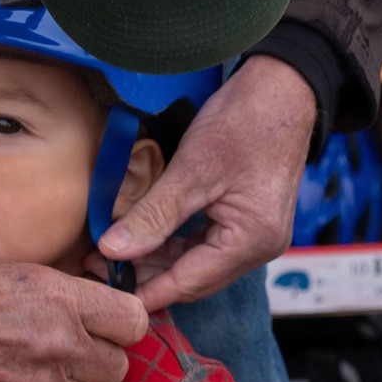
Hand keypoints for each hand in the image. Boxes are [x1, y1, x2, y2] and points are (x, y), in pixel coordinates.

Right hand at [0, 260, 149, 381]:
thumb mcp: (11, 270)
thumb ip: (62, 293)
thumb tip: (94, 310)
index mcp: (60, 299)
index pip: (134, 322)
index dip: (120, 322)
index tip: (104, 322)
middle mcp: (58, 345)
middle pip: (117, 367)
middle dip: (97, 357)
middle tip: (67, 346)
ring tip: (40, 368)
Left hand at [97, 55, 316, 312]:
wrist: (284, 89)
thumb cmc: (245, 121)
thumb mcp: (192, 169)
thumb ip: (153, 215)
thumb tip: (112, 250)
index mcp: (252, 241)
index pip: (189, 283)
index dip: (145, 291)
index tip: (105, 292)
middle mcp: (259, 247)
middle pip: (193, 278)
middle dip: (146, 276)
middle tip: (97, 264)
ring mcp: (256, 236)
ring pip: (196, 263)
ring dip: (157, 260)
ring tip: (113, 251)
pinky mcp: (248, 221)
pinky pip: (205, 245)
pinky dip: (174, 244)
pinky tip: (144, 237)